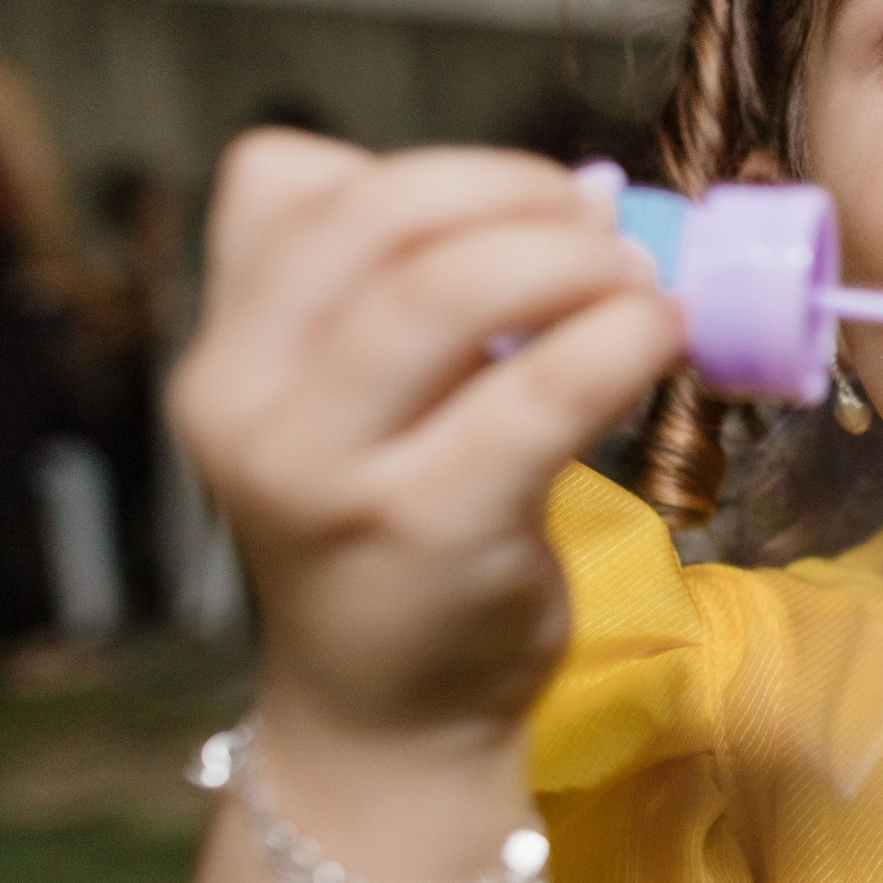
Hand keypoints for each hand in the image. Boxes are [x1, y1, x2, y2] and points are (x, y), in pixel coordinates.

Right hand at [170, 132, 683, 746]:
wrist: (386, 712)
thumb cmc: (393, 527)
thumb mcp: (352, 401)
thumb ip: (417, 292)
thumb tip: (581, 195)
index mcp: (224, 348)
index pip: (291, 179)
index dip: (438, 170)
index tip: (536, 204)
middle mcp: (245, 401)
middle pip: (381, 215)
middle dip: (516, 195)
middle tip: (603, 232)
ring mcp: (325, 470)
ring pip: (450, 288)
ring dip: (573, 260)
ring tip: (637, 285)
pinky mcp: (428, 526)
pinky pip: (538, 392)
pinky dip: (618, 341)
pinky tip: (659, 341)